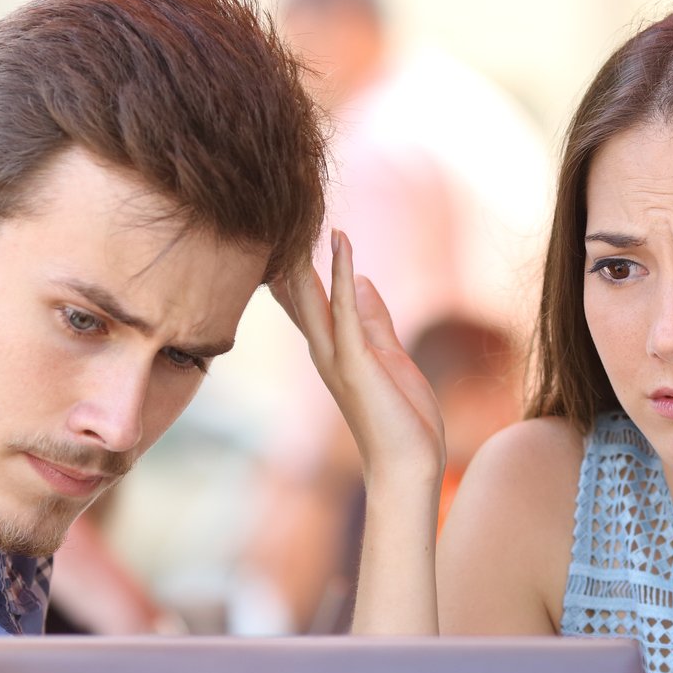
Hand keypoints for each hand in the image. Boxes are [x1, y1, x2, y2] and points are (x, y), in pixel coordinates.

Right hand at [273, 230, 444, 488]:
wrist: (409, 467)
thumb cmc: (401, 419)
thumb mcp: (389, 356)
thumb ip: (374, 318)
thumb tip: (364, 279)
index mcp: (331, 348)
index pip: (302, 296)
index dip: (291, 259)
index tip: (280, 220)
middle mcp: (323, 349)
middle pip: (294, 291)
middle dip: (281, 250)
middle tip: (263, 206)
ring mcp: (335, 355)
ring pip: (309, 294)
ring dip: (301, 252)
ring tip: (290, 210)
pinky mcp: (356, 360)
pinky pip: (346, 307)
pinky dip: (343, 271)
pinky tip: (340, 239)